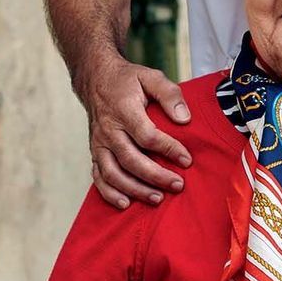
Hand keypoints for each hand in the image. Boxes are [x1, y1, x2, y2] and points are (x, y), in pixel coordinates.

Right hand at [83, 53, 192, 209]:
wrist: (96, 79)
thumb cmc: (128, 80)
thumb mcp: (151, 77)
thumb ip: (170, 94)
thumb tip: (184, 119)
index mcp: (124, 110)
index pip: (147, 135)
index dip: (168, 149)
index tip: (187, 160)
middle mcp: (109, 129)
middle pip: (131, 159)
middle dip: (155, 176)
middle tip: (178, 185)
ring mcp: (99, 143)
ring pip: (113, 173)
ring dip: (135, 189)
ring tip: (157, 198)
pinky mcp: (94, 152)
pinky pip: (98, 177)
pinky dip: (109, 193)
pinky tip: (126, 203)